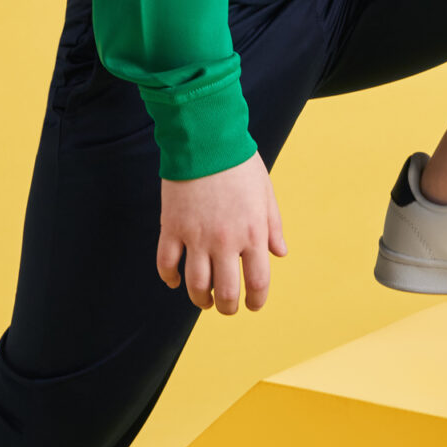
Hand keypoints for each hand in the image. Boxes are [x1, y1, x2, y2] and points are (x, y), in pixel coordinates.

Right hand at [158, 149, 287, 314]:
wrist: (206, 138)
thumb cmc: (239, 163)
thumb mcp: (266, 193)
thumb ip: (273, 226)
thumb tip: (280, 254)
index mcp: (253, 233)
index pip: (257, 281)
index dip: (256, 300)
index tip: (252, 305)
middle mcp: (225, 240)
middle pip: (226, 291)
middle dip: (228, 307)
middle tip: (227, 308)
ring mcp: (196, 236)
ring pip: (196, 284)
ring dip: (200, 299)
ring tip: (204, 301)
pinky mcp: (172, 227)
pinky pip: (166, 263)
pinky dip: (169, 278)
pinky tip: (175, 282)